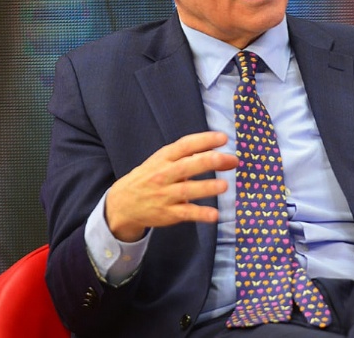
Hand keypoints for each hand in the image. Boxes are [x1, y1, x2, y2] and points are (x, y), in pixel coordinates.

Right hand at [105, 131, 237, 241]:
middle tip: (231, 159)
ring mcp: (165, 195)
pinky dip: (200, 214)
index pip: (184, 145)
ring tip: (224, 185)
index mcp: (164, 158)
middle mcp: (164, 175)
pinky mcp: (168, 213)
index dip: (204, 140)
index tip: (224, 138)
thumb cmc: (150, 177)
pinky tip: (215, 215)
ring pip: (187, 190)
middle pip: (187, 166)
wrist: (122, 204)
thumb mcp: (162, 161)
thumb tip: (219, 151)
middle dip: (209, 162)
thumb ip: (187, 155)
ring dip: (206, 187)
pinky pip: (186, 213)